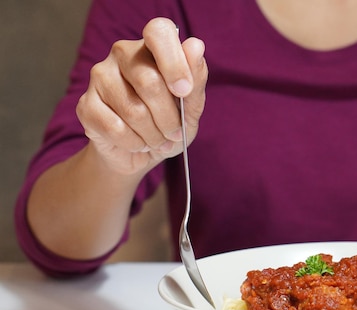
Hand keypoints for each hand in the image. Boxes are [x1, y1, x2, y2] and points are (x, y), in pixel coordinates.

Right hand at [76, 18, 208, 174]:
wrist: (140, 155)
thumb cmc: (168, 125)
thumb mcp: (191, 108)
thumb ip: (196, 79)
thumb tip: (195, 46)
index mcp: (152, 47)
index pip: (158, 32)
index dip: (174, 62)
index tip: (184, 91)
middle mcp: (122, 54)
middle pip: (149, 82)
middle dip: (169, 118)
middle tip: (174, 133)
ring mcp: (100, 76)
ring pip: (133, 110)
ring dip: (153, 135)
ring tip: (158, 140)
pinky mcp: (86, 104)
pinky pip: (115, 128)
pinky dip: (135, 143)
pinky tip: (139, 143)